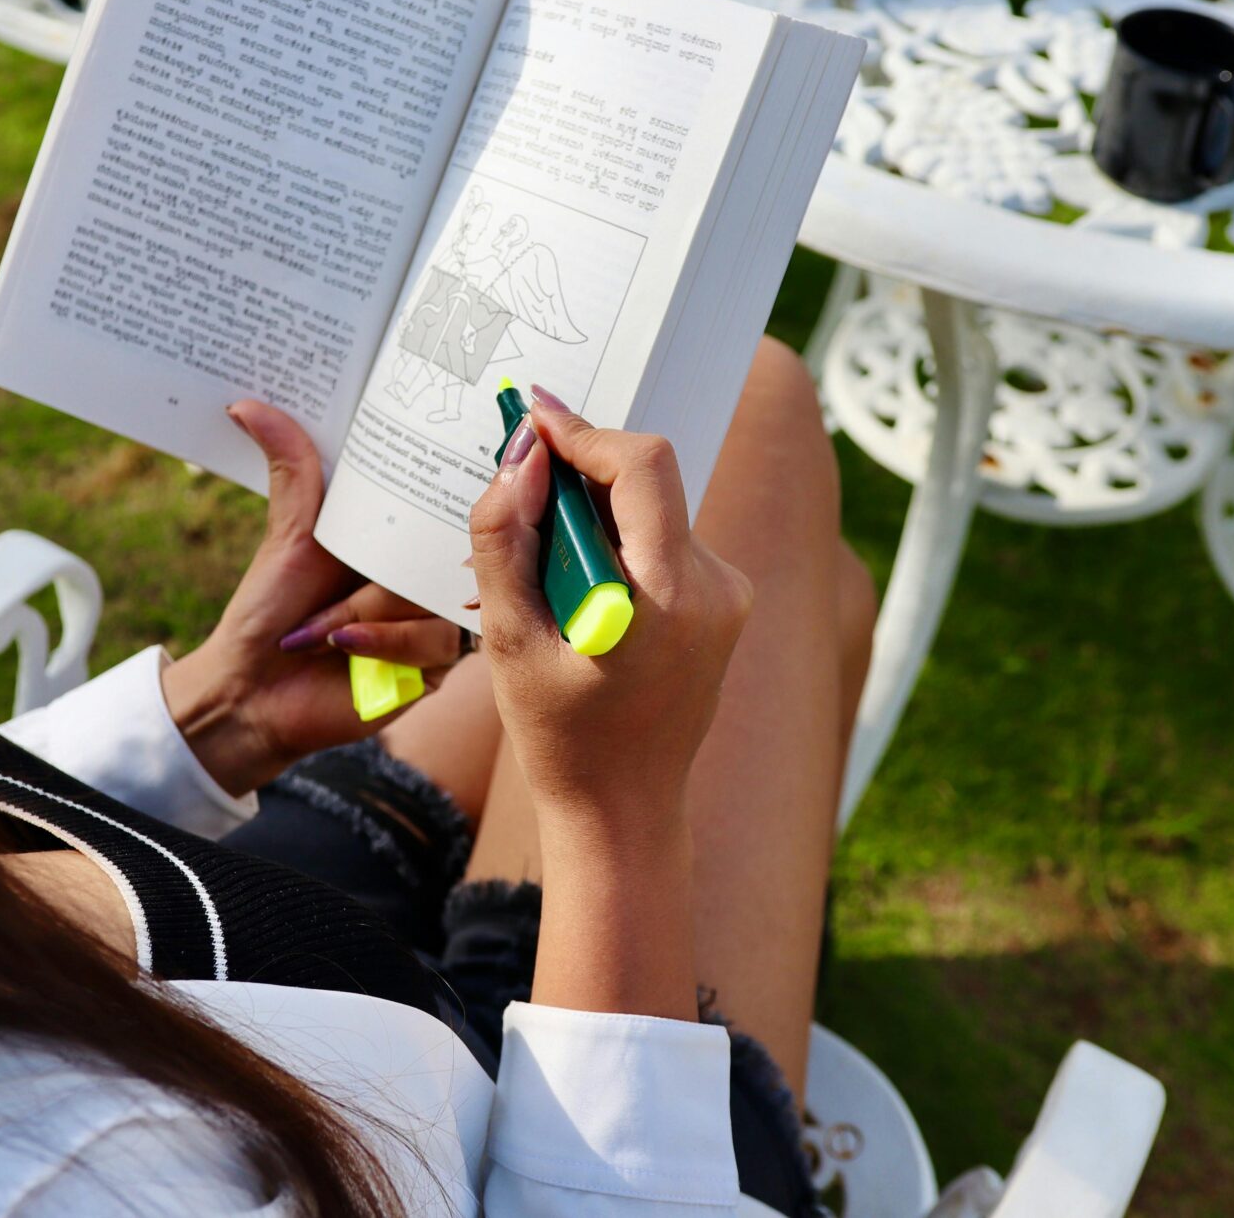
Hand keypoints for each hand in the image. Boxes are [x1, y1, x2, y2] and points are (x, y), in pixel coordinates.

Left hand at [159, 399, 466, 795]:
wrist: (253, 694)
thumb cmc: (271, 613)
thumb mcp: (290, 535)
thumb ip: (294, 469)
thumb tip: (246, 403)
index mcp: (399, 535)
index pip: (441, 497)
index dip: (444, 478)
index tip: (438, 453)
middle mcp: (425, 572)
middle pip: (445, 546)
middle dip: (390, 562)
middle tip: (347, 567)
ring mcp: (436, 618)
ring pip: (433, 595)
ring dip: (369, 611)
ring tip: (321, 628)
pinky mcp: (437, 666)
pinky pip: (432, 640)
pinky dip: (382, 640)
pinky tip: (343, 646)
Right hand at [467, 389, 752, 836]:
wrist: (624, 812)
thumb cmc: (563, 739)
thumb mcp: (510, 641)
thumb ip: (504, 540)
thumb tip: (520, 458)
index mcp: (673, 597)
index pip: (642, 466)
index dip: (582, 433)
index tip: (529, 421)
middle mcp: (717, 586)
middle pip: (647, 480)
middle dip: (577, 473)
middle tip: (514, 493)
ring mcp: (729, 594)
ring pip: (651, 508)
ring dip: (591, 513)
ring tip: (538, 570)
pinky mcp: (724, 601)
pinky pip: (663, 539)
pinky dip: (615, 542)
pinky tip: (576, 591)